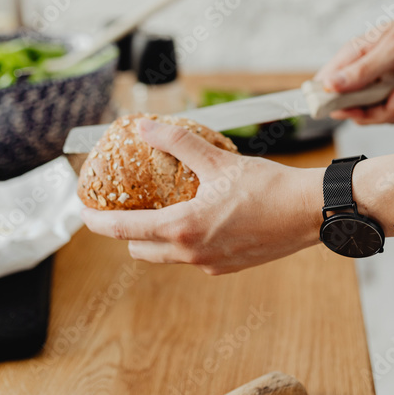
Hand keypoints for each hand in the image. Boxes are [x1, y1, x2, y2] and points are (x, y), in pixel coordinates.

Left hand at [81, 119, 323, 273]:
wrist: (310, 212)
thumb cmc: (268, 186)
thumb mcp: (218, 160)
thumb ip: (178, 143)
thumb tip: (145, 128)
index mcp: (184, 228)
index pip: (124, 231)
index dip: (98, 222)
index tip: (83, 213)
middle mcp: (192, 253)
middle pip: (140, 248)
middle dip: (126, 231)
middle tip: (125, 206)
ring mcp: (211, 264)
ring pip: (166, 256)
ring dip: (155, 237)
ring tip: (161, 208)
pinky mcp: (228, 266)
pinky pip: (193, 257)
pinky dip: (184, 241)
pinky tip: (199, 216)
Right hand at [315, 0, 393, 125]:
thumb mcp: (391, 50)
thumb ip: (361, 71)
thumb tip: (328, 85)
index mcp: (355, 58)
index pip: (328, 88)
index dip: (334, 104)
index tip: (350, 110)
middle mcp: (368, 74)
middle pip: (360, 111)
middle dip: (386, 107)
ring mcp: (387, 86)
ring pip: (388, 114)